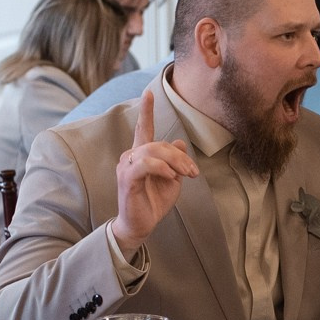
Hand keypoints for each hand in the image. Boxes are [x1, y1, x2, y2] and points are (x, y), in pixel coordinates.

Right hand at [111, 86, 198, 255]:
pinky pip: (145, 164)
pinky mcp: (126, 178)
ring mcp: (126, 166)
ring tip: (184, 175)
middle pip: (158, 143)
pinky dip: (161, 168)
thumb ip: (175, 161)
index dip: (146, 111)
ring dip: (174, 162)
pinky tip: (170, 176)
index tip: (148, 93)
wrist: (141, 225)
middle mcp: (131, 156)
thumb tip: (179, 142)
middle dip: (180, 156)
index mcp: (141, 155)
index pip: (144, 129)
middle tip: (193, 172)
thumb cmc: (153, 202)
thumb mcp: (171, 180)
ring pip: (153, 151)